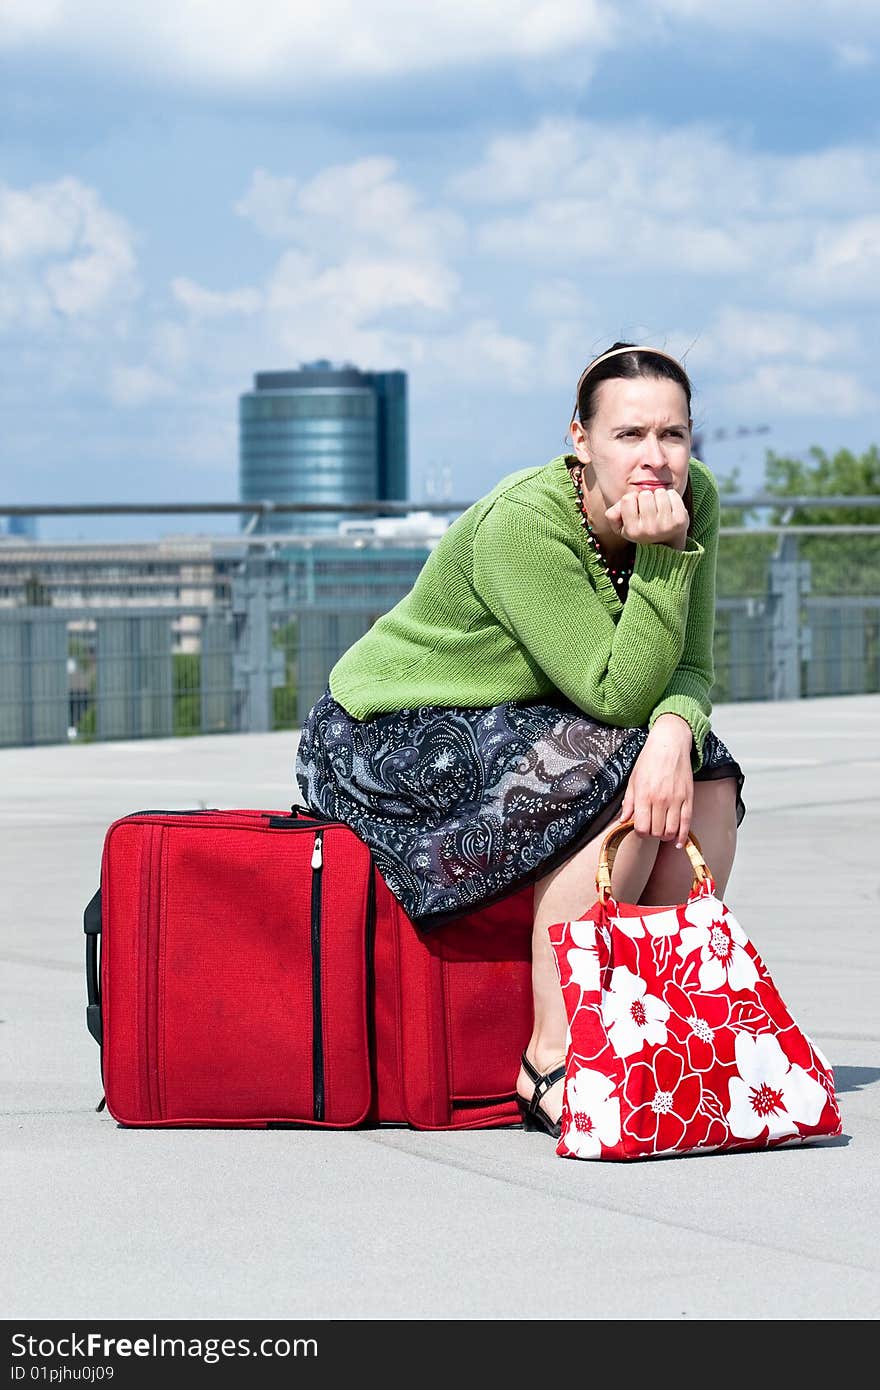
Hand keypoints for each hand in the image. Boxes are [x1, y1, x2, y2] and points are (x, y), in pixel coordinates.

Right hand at [605, 488, 687, 550]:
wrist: (666, 542)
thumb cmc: (641, 528)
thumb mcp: (621, 525)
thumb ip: (613, 514)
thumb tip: (625, 501)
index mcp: (632, 531)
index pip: (627, 499)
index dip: (632, 500)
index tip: (637, 509)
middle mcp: (648, 530)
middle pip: (644, 494)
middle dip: (647, 497)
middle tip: (650, 509)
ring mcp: (666, 526)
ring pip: (659, 492)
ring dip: (659, 496)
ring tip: (660, 508)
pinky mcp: (680, 521)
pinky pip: (672, 494)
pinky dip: (671, 496)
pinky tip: (670, 507)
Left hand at [620, 715, 693, 845]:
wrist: (670, 744)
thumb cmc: (649, 760)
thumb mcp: (633, 779)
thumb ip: (629, 802)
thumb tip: (623, 820)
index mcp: (643, 795)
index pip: (641, 827)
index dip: (639, 832)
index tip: (640, 828)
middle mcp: (660, 799)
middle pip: (656, 832)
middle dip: (652, 834)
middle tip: (651, 829)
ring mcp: (676, 800)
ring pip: (671, 831)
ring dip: (665, 836)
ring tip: (662, 832)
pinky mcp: (688, 798)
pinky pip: (686, 823)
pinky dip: (682, 836)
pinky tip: (677, 841)